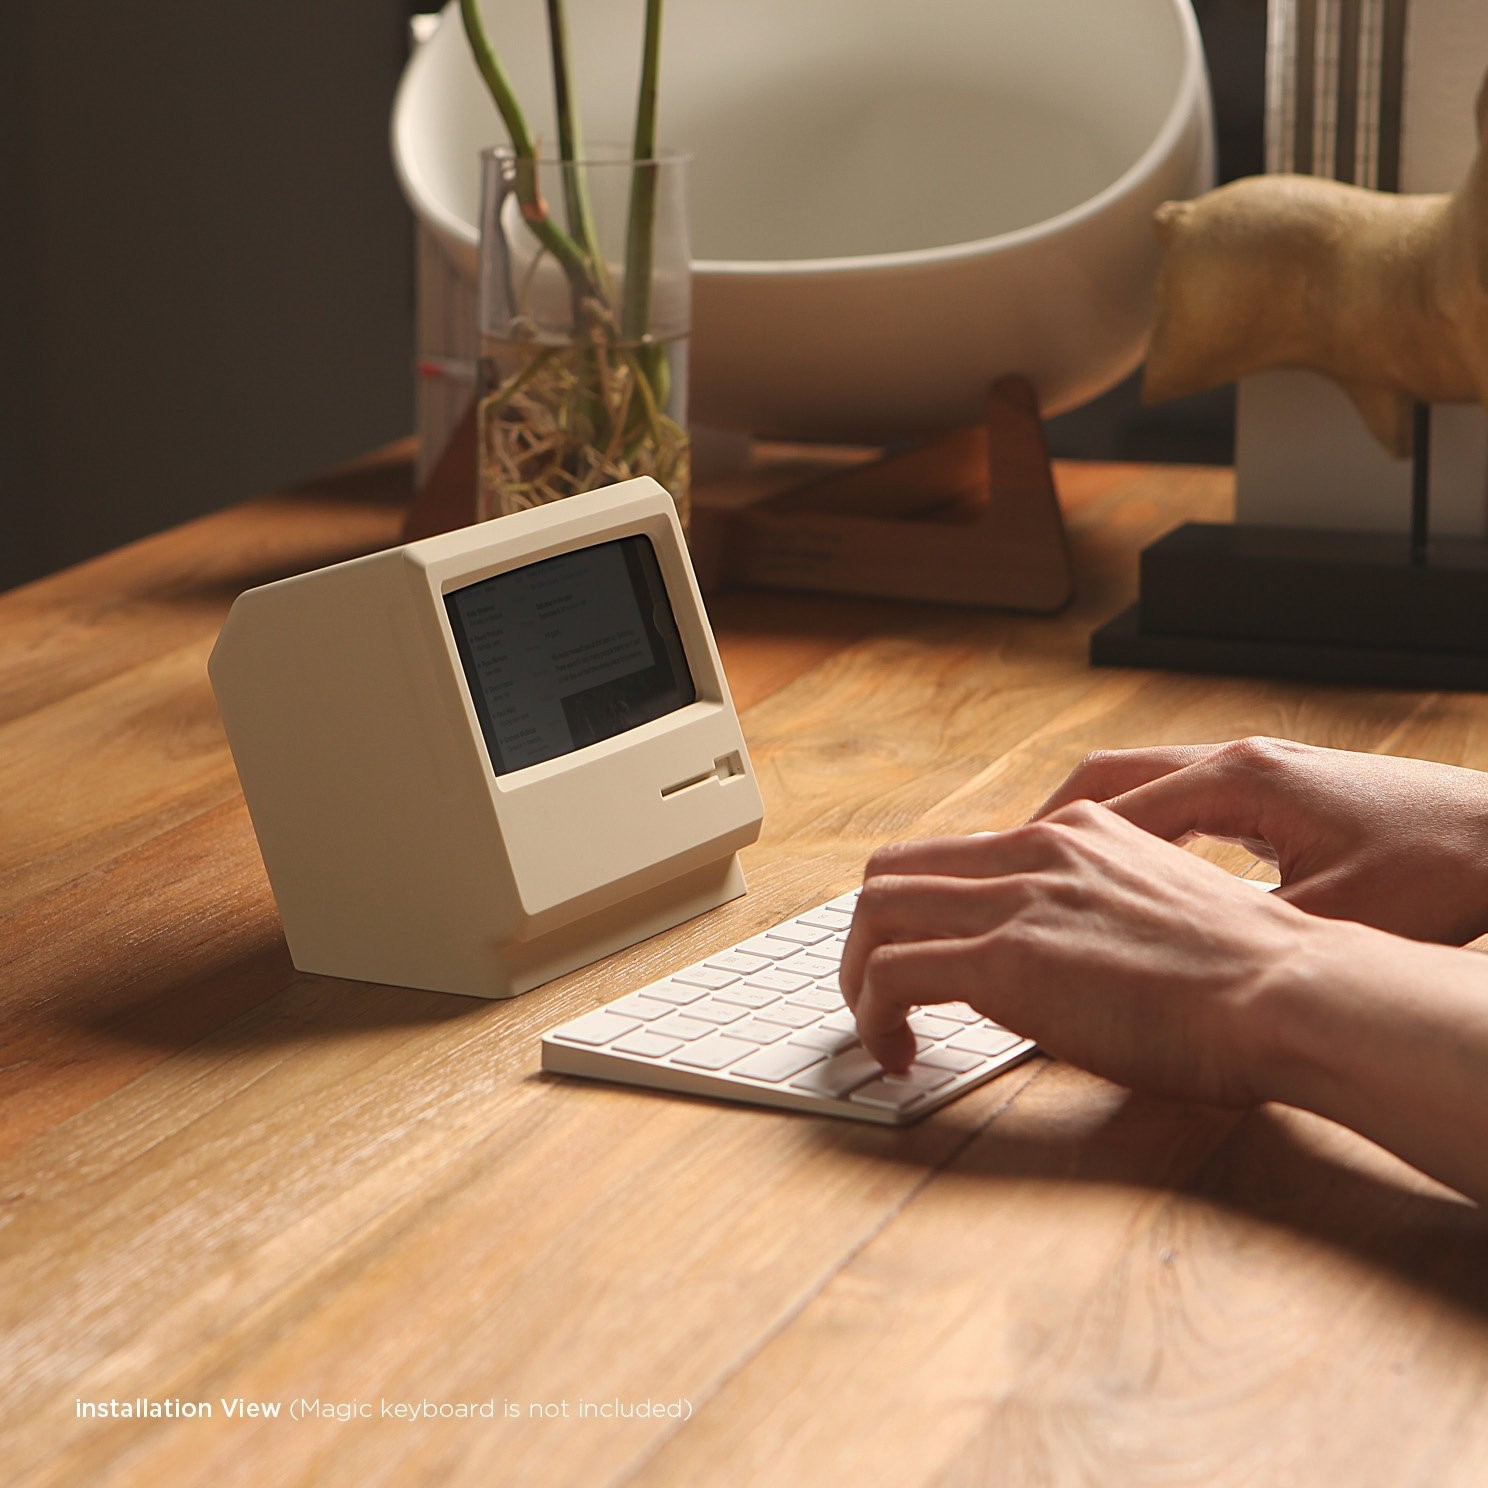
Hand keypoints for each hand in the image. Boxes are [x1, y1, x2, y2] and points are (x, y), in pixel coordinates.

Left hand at [839, 801, 1314, 1101]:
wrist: (1287, 991)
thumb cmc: (1249, 977)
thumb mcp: (1158, 912)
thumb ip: (1094, 916)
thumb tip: (1055, 965)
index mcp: (1073, 834)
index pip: (953, 853)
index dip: (917, 909)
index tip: (917, 959)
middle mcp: (1034, 851)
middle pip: (894, 870)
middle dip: (867, 935)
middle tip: (876, 994)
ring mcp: (1016, 899)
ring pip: (875, 912)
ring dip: (858, 976)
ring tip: (878, 1030)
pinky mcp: (1005, 957)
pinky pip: (891, 974)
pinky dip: (873, 1015)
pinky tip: (900, 1055)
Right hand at [1034, 737, 1487, 945]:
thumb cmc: (1440, 871)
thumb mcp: (1333, 920)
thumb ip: (1237, 938)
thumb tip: (1157, 978)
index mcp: (1238, 782)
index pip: (1110, 807)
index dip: (1046, 851)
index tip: (1000, 886)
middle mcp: (1236, 762)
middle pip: (1108, 777)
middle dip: (1045, 825)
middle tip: (1002, 875)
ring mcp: (1256, 771)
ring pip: (1140, 785)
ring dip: (1089, 828)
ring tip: (1048, 880)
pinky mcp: (1278, 791)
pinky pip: (1179, 803)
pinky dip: (1139, 835)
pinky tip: (1132, 880)